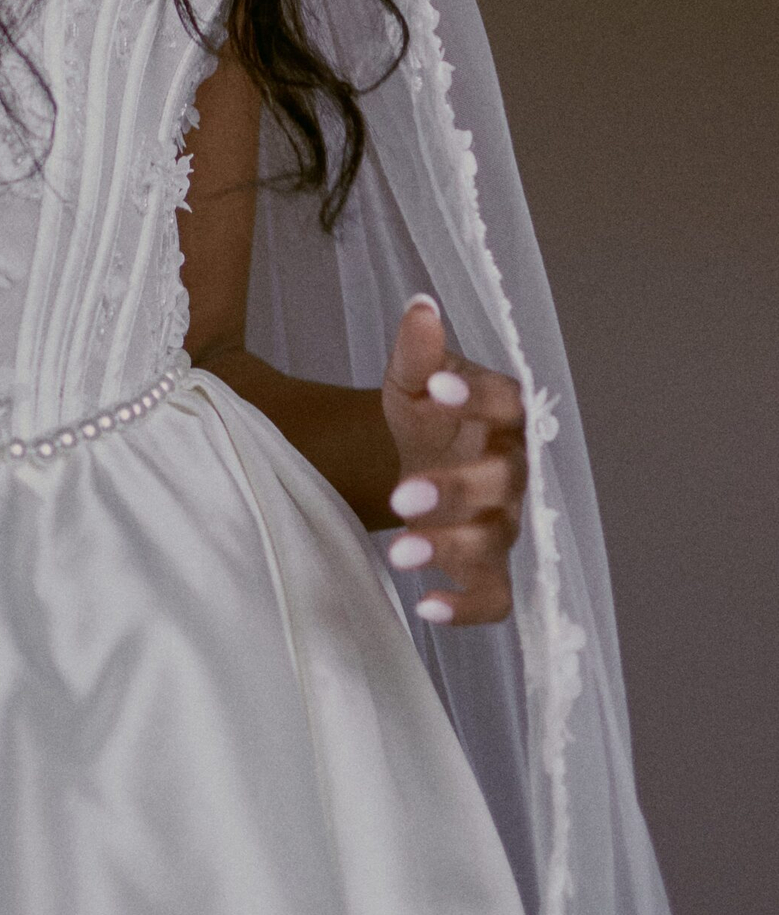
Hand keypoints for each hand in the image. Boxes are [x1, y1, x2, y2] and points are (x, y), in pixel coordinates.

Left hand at [380, 295, 526, 626]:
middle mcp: (514, 467)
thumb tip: (421, 307)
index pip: (507, 402)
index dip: (477, 397)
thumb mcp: (412, 377)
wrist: (422, 456)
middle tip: (401, 496)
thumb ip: (419, 349)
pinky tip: (427, 606)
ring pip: (496, 538)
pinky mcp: (489, 565)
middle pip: (503, 481)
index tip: (434, 388)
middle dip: (457, 490)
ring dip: (452, 548)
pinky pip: (495, 596)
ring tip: (399, 551)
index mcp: (503, 413)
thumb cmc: (429, 411)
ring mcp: (504, 519)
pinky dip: (467, 607)